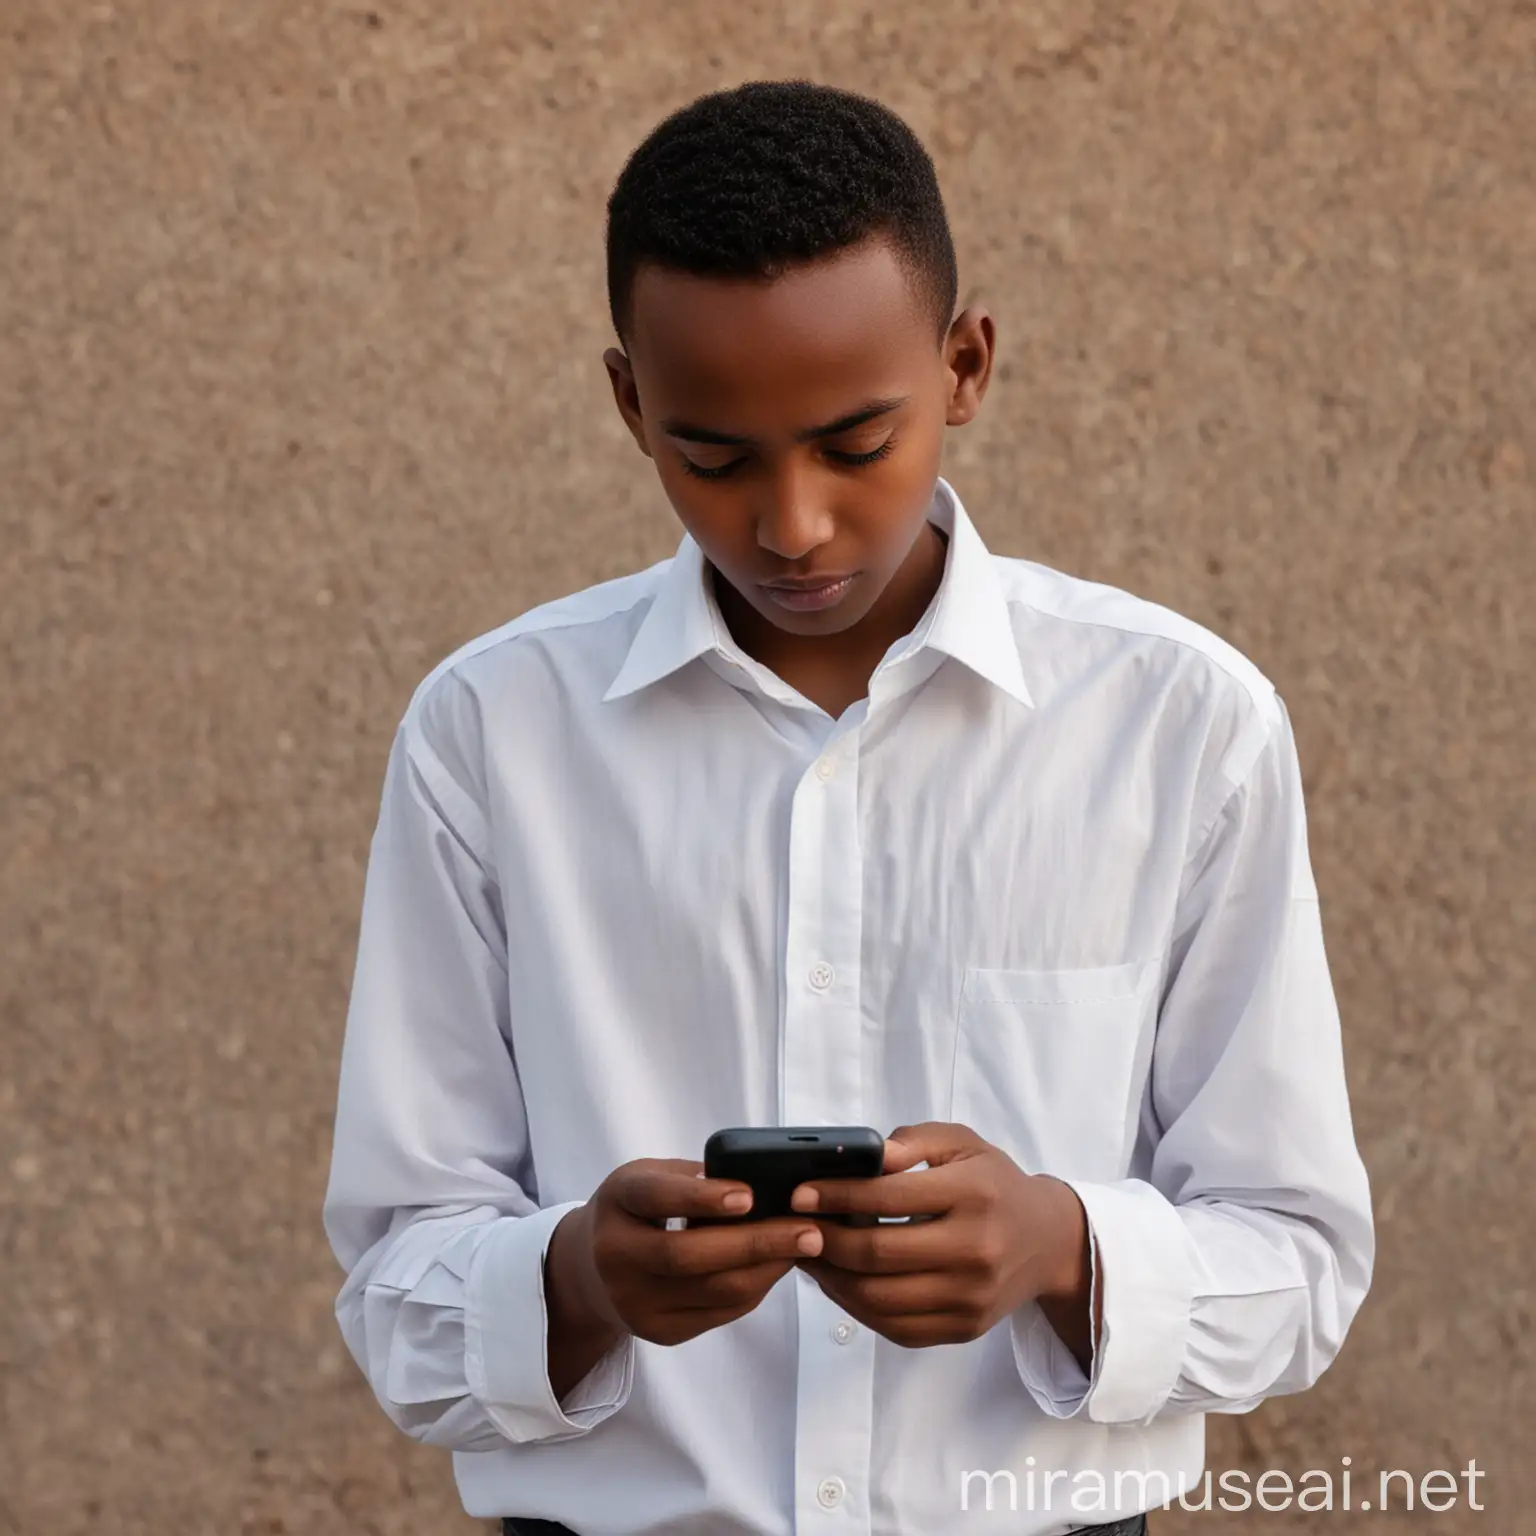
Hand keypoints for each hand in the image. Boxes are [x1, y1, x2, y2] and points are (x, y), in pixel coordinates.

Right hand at [552, 1158, 825, 1349]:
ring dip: (768, 1268)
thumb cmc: (634, 1210)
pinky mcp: (660, 1332)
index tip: (749, 1194)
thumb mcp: (647, 1178)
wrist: (590, 1273)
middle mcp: (617, 1256)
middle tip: (809, 1230)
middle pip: (689, 1256)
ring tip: (806, 1245)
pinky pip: (720, 1312)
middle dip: (757, 1242)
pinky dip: (756, 1287)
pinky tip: (778, 1266)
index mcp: (617, 1203)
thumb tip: (762, 1182)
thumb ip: (692, 1178)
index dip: (701, 1198)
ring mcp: (636, 1302)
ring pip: (714, 1290)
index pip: (656, 1198)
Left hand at [788, 1122, 1094, 1354]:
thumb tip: (869, 1155)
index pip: (889, 1198)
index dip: (836, 1196)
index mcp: (974, 1194)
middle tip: (793, 1227)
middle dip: (824, 1241)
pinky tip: (838, 1281)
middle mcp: (975, 1250)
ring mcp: (970, 1297)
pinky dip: (856, 1307)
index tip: (799, 1193)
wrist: (1047, 1242)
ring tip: (808, 1255)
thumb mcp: (963, 1143)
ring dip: (831, 1278)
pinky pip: (895, 1326)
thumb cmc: (993, 1184)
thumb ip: (915, 1140)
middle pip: (878, 1254)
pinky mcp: (963, 1329)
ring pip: (879, 1298)